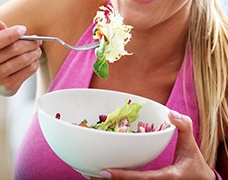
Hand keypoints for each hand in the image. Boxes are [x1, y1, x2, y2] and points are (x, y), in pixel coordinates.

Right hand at [0, 18, 41, 96]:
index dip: (10, 34)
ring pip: (24, 60)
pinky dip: (35, 63)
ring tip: (37, 49)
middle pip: (14, 49)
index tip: (23, 29)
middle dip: (30, 43)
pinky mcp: (9, 86)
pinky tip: (33, 60)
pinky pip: (29, 70)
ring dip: (35, 52)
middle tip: (37, 41)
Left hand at [92, 111, 215, 179]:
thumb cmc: (194, 163)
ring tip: (92, 174)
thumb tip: (170, 113)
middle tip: (90, 173)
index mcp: (166, 176)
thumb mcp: (190, 144)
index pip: (140, 178)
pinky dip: (120, 179)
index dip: (122, 176)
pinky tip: (108, 174)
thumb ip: (183, 126)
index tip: (104, 171)